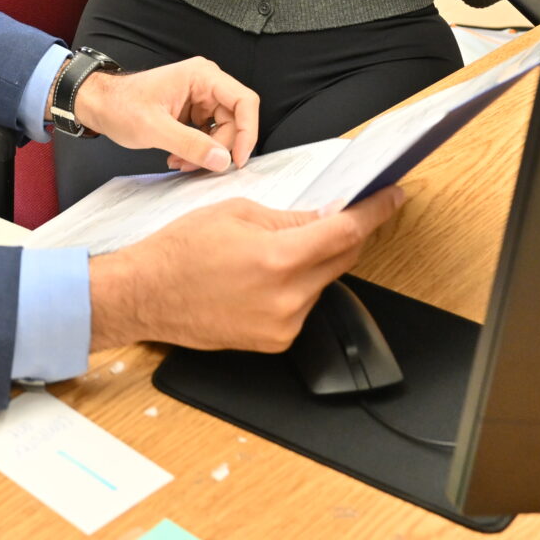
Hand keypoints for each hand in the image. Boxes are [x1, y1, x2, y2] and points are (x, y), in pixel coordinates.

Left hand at [71, 58, 257, 172]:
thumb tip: (223, 160)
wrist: (98, 104)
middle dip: (218, 148)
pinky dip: (197, 150)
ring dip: (205, 152)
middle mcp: (205, 83)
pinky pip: (208, 134)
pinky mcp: (192, 111)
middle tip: (195, 165)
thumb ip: (190, 145)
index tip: (236, 160)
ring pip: (222, 131)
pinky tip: (177, 157)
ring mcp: (199, 97)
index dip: (248, 132)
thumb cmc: (120, 106)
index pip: (245, 101)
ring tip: (179, 162)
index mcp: (201, 76)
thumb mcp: (154, 129)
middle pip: (234, 121)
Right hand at [88, 191, 405, 352]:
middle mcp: (288, 297)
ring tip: (276, 249)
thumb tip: (326, 217)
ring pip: (324, 282)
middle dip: (347, 233)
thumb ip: (289, 217)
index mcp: (279, 257)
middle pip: (342, 258)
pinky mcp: (276, 341)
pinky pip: (304, 305)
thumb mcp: (237, 213)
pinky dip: (299, 286)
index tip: (392, 198)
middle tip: (343, 213)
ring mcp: (284, 324)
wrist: (147, 295)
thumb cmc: (181, 250)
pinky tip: (267, 276)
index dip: (375, 212)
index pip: (346, 232)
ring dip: (317, 260)